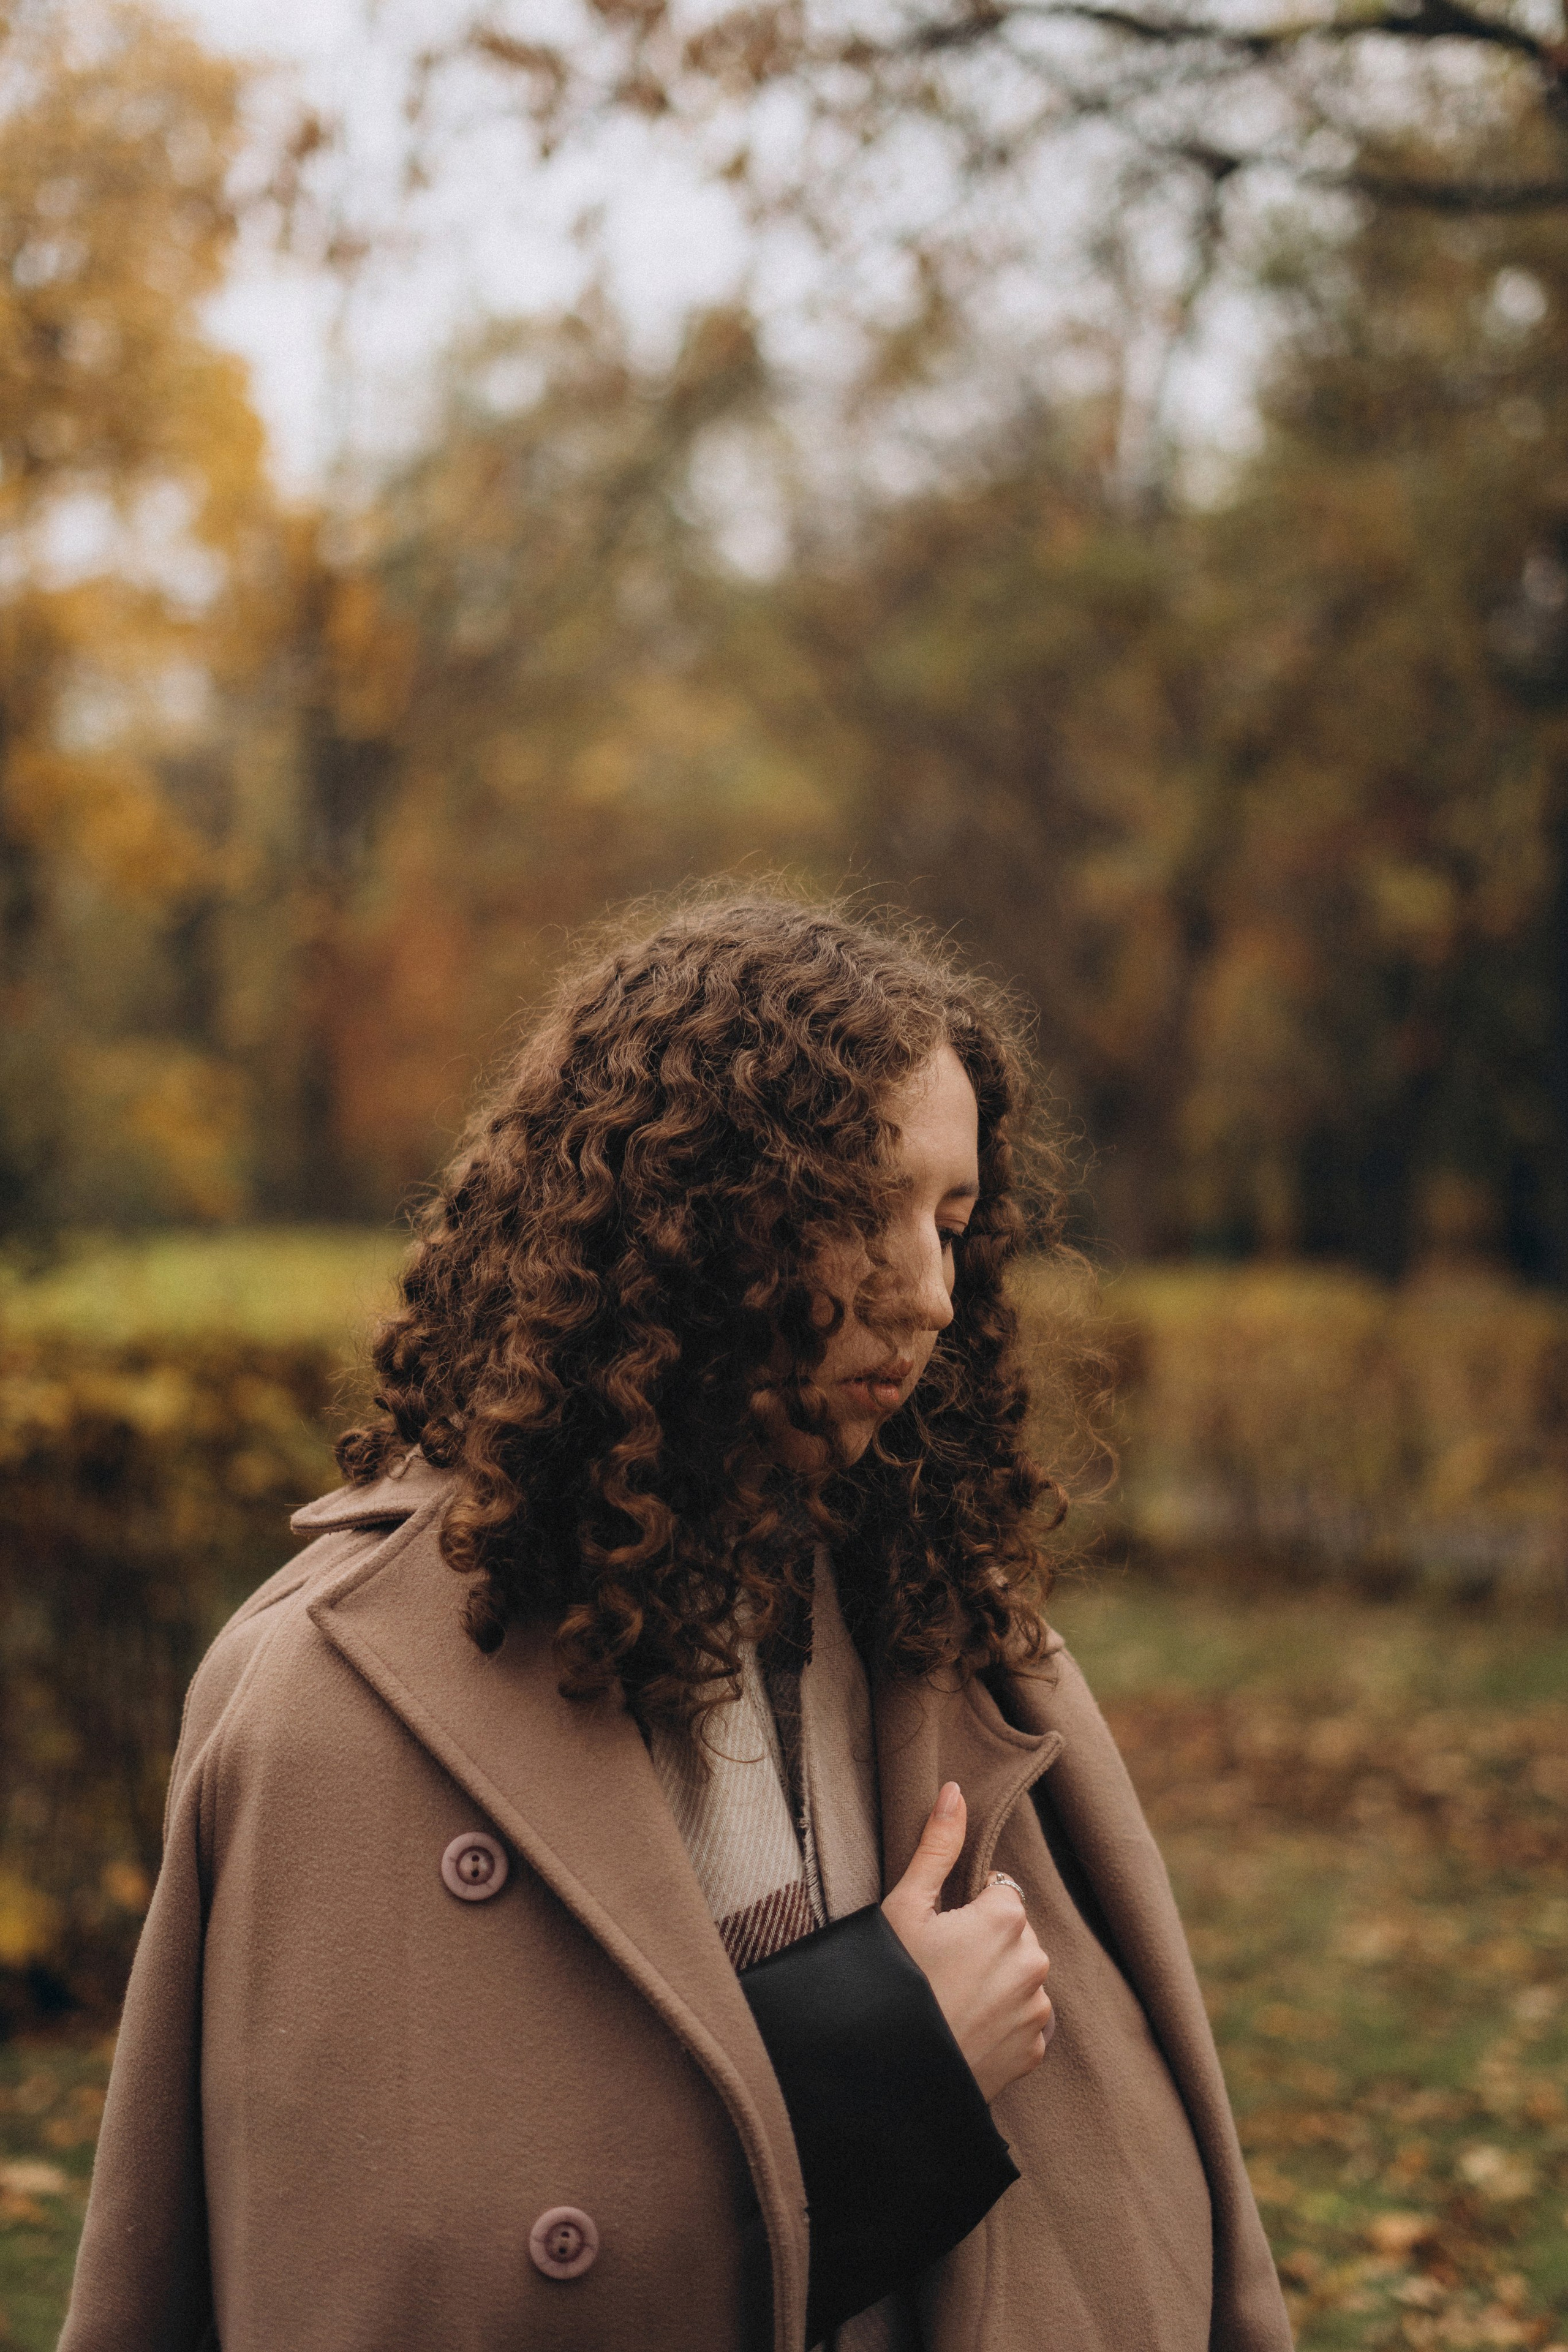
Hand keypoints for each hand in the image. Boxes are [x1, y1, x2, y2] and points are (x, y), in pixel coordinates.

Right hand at [881, 1781, 1053, 2104]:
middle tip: (939, 1971)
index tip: (937, 1935)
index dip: (966, 1910)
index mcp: (1006, 1919)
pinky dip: (999, 2023)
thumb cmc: (893, 1980)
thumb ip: (938, 1845)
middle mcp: (1034, 1963)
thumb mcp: (905, 1906)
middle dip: (985, 1945)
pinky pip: (1022, 2022)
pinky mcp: (1032, 2053)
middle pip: (1013, 1936)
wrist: (894, 2073)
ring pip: (1020, 1978)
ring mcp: (1036, 2012)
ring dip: (996, 1984)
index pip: (999, 1895)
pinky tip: (963, 2030)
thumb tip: (955, 1790)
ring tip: (949, 2003)